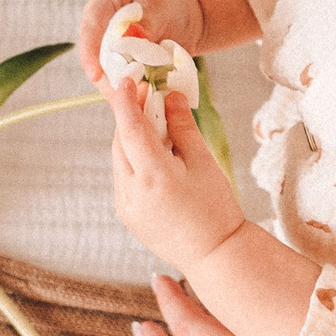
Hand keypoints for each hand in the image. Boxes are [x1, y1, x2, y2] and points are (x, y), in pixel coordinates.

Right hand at [76, 0, 207, 85]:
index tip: (95, 74)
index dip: (89, 52)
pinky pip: (121, 80)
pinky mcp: (122, 64)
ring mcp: (111, 48)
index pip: (91, 26)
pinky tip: (146, 97)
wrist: (188, 14)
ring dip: (121, 88)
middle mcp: (102, 27)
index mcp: (106, 3)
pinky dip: (132, 90)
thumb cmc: (172, 2)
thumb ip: (146, 22)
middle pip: (95, 56)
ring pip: (106, 73)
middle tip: (126, 95)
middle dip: (108, 78)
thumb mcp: (162, 7)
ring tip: (142, 97)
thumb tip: (128, 36)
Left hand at [109, 83, 243, 270]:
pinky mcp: (126, 214)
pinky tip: (154, 154)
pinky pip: (123, 176)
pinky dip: (133, 158)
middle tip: (149, 95)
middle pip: (121, 141)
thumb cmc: (215, 210)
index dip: (127, 100)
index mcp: (152, 176)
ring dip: (131, 137)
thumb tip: (172, 97)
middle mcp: (130, 192)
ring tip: (156, 124)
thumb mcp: (204, 162)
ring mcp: (125, 206)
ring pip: (119, 158)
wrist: (214, 256)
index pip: (130, 128)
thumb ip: (183, 127)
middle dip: (131, 116)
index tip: (128, 80)